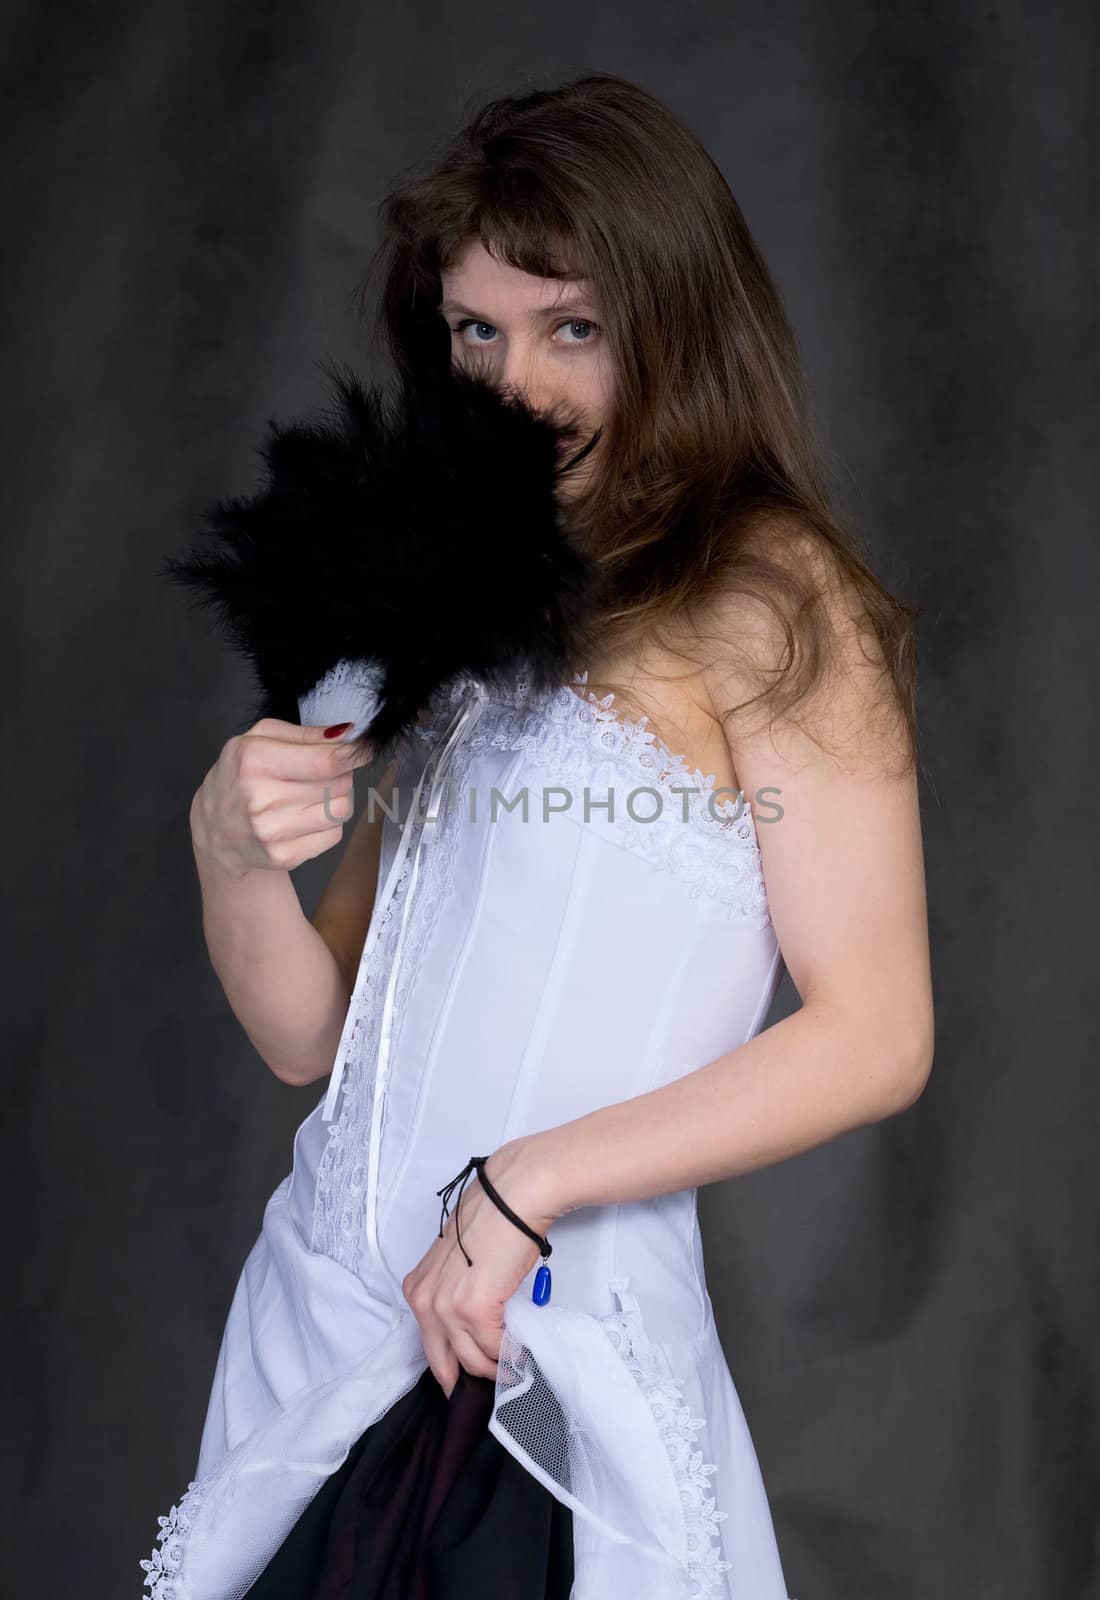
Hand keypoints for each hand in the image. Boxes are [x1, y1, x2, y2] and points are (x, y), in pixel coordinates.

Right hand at [190, 717, 375, 877]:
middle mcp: (260, 797)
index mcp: (253, 760)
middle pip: (339, 784)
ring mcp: (272, 831)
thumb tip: (348, 734)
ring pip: (341, 810)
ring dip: (336, 799)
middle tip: (319, 774)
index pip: (324, 761)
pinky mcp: (284, 856)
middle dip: (340, 775)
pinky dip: (327, 824)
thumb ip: (304, 734)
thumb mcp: (259, 739)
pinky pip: (334, 835)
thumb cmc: (241, 776)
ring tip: (310, 796)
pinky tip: (303, 819)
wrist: (216, 830)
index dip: (353, 754)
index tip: (366, 749)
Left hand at [401, 1139, 559, 1398]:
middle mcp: (425, 1301)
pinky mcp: (474, 1310)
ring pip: (471, 1359)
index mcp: (417, 1289)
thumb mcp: (455, 1259)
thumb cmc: (491, 1219)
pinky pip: (494, 1349)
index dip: (450, 1363)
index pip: (429, 1343)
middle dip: (465, 1377)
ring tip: (511, 1370)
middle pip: (444, 1360)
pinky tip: (519, 1355)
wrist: (513, 1198)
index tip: (465, 1375)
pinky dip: (508, 1356)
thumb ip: (453, 1289)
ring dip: (493, 1368)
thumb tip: (471, 1319)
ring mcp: (447, 1308)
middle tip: (489, 1385)